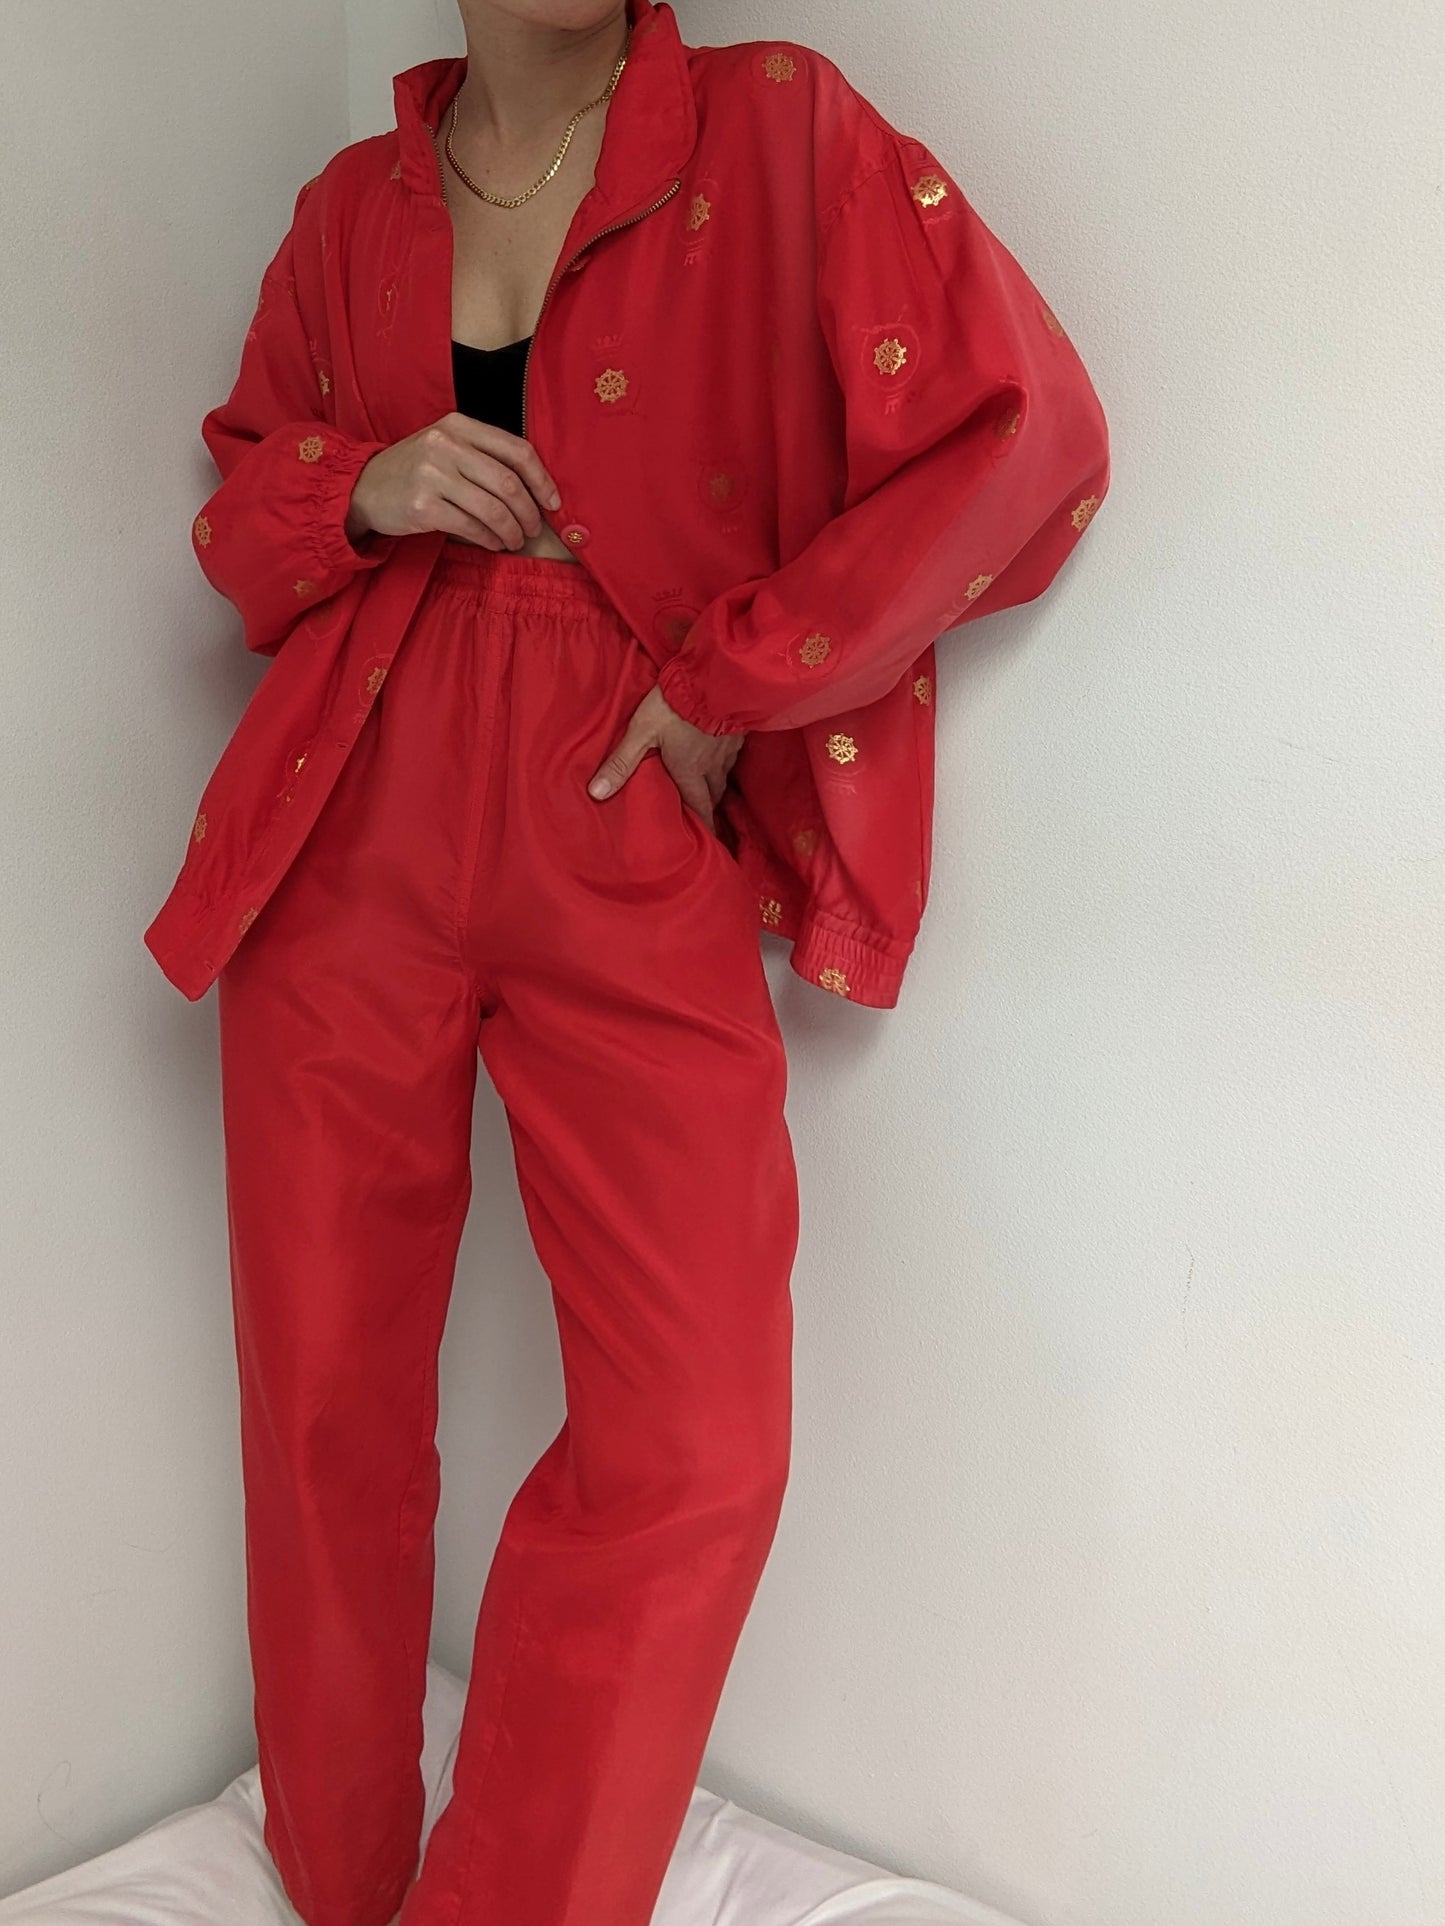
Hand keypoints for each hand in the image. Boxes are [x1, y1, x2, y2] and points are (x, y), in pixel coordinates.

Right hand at [345, 412, 561, 549]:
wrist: (363, 487)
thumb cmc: (415, 470)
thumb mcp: (446, 447)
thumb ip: (484, 456)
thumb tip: (534, 488)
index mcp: (458, 425)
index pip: (516, 449)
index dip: (542, 479)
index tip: (553, 502)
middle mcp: (445, 444)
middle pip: (508, 483)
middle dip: (529, 512)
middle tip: (534, 529)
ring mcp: (432, 475)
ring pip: (493, 509)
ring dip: (512, 530)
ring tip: (515, 540)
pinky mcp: (422, 506)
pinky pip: (471, 527)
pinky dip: (490, 539)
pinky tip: (493, 543)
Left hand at [588, 685, 744, 834]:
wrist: (713, 676)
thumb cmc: (674, 707)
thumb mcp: (641, 732)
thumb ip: (620, 762)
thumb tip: (596, 794)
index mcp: (689, 771)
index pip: (698, 807)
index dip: (703, 826)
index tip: (707, 840)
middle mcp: (712, 766)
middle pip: (713, 794)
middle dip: (708, 805)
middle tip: (701, 813)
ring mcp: (727, 748)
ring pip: (724, 774)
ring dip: (716, 783)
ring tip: (708, 786)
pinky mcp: (737, 730)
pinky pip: (732, 753)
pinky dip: (725, 759)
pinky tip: (719, 752)